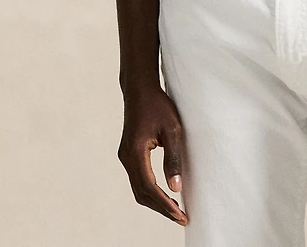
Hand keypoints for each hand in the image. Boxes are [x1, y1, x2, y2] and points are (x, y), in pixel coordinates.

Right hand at [117, 86, 188, 225]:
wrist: (140, 89)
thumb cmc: (158, 105)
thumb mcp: (172, 129)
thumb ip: (173, 158)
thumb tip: (176, 187)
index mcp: (135, 152)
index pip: (150, 187)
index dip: (165, 204)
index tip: (180, 215)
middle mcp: (126, 158)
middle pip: (142, 193)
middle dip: (161, 208)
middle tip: (181, 217)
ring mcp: (125, 156)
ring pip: (138, 188)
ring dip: (155, 202)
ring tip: (175, 210)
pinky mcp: (128, 154)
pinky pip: (138, 179)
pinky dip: (150, 191)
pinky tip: (164, 193)